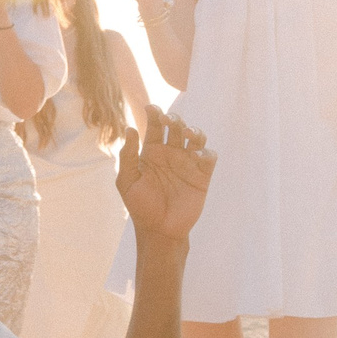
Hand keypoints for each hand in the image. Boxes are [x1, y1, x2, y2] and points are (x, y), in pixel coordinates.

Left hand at [116, 106, 214, 241]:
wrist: (159, 229)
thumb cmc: (140, 206)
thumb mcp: (127, 181)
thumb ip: (128, 156)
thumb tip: (129, 129)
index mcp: (152, 153)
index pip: (154, 127)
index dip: (154, 115)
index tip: (151, 108)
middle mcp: (171, 154)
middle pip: (176, 128)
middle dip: (174, 119)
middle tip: (169, 120)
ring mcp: (187, 164)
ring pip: (196, 138)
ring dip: (194, 131)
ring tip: (187, 133)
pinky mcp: (202, 176)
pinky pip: (208, 158)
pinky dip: (206, 152)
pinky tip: (197, 154)